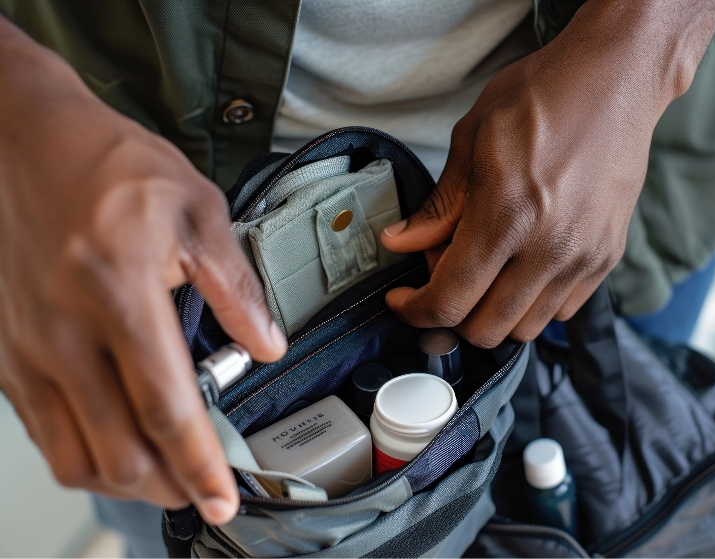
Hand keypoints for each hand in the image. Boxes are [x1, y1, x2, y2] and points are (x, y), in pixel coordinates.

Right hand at [0, 20, 285, 523]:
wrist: (27, 139)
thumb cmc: (110, 164)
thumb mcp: (197, 210)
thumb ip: (237, 286)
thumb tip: (266, 345)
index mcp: (119, 294)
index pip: (166, 407)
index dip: (199, 464)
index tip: (222, 496)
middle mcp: (65, 333)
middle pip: (117, 450)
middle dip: (166, 486)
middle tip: (199, 489)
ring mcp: (27, 347)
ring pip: (71, 454)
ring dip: (122, 479)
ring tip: (161, 476)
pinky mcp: (6, 350)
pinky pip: (40, 428)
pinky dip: (80, 451)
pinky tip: (110, 440)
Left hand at [381, 0, 714, 346]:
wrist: (617, 80)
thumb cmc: (543, 97)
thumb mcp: (471, 140)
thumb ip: (438, 207)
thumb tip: (401, 243)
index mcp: (507, 215)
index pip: (450, 300)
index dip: (415, 310)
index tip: (403, 300)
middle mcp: (550, 247)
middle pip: (485, 329)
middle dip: (450, 316)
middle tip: (441, 278)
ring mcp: (584, 257)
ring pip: (524, 329)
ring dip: (491, 314)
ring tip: (482, 272)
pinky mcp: (606, 257)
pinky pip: (560, 312)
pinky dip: (530, 305)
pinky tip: (518, 269)